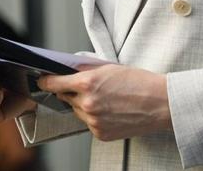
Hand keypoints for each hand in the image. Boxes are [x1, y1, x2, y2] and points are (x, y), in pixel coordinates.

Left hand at [38, 64, 171, 140]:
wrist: (159, 103)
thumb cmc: (139, 82)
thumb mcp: (109, 68)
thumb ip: (86, 71)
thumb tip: (68, 72)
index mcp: (88, 83)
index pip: (54, 83)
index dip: (46, 81)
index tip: (43, 80)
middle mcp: (87, 104)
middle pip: (66, 97)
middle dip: (72, 91)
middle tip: (89, 87)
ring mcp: (93, 121)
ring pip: (77, 111)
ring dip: (84, 105)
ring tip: (106, 99)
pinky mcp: (100, 133)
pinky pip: (89, 123)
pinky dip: (95, 117)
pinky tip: (111, 110)